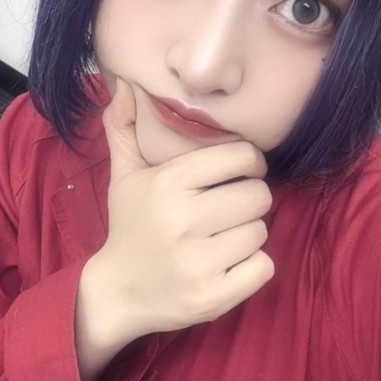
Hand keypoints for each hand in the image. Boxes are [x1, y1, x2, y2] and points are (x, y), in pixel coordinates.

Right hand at [75, 78, 273, 377]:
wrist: (116, 294)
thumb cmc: (130, 228)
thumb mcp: (124, 176)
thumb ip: (125, 128)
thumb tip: (126, 84)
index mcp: (169, 183)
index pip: (242, 157)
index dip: (249, 164)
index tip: (238, 175)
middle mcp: (184, 220)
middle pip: (259, 195)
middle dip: (249, 202)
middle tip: (229, 211)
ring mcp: (199, 261)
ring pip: (261, 231)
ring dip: (249, 235)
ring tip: (223, 239)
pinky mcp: (212, 296)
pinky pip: (263, 267)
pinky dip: (253, 267)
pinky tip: (229, 266)